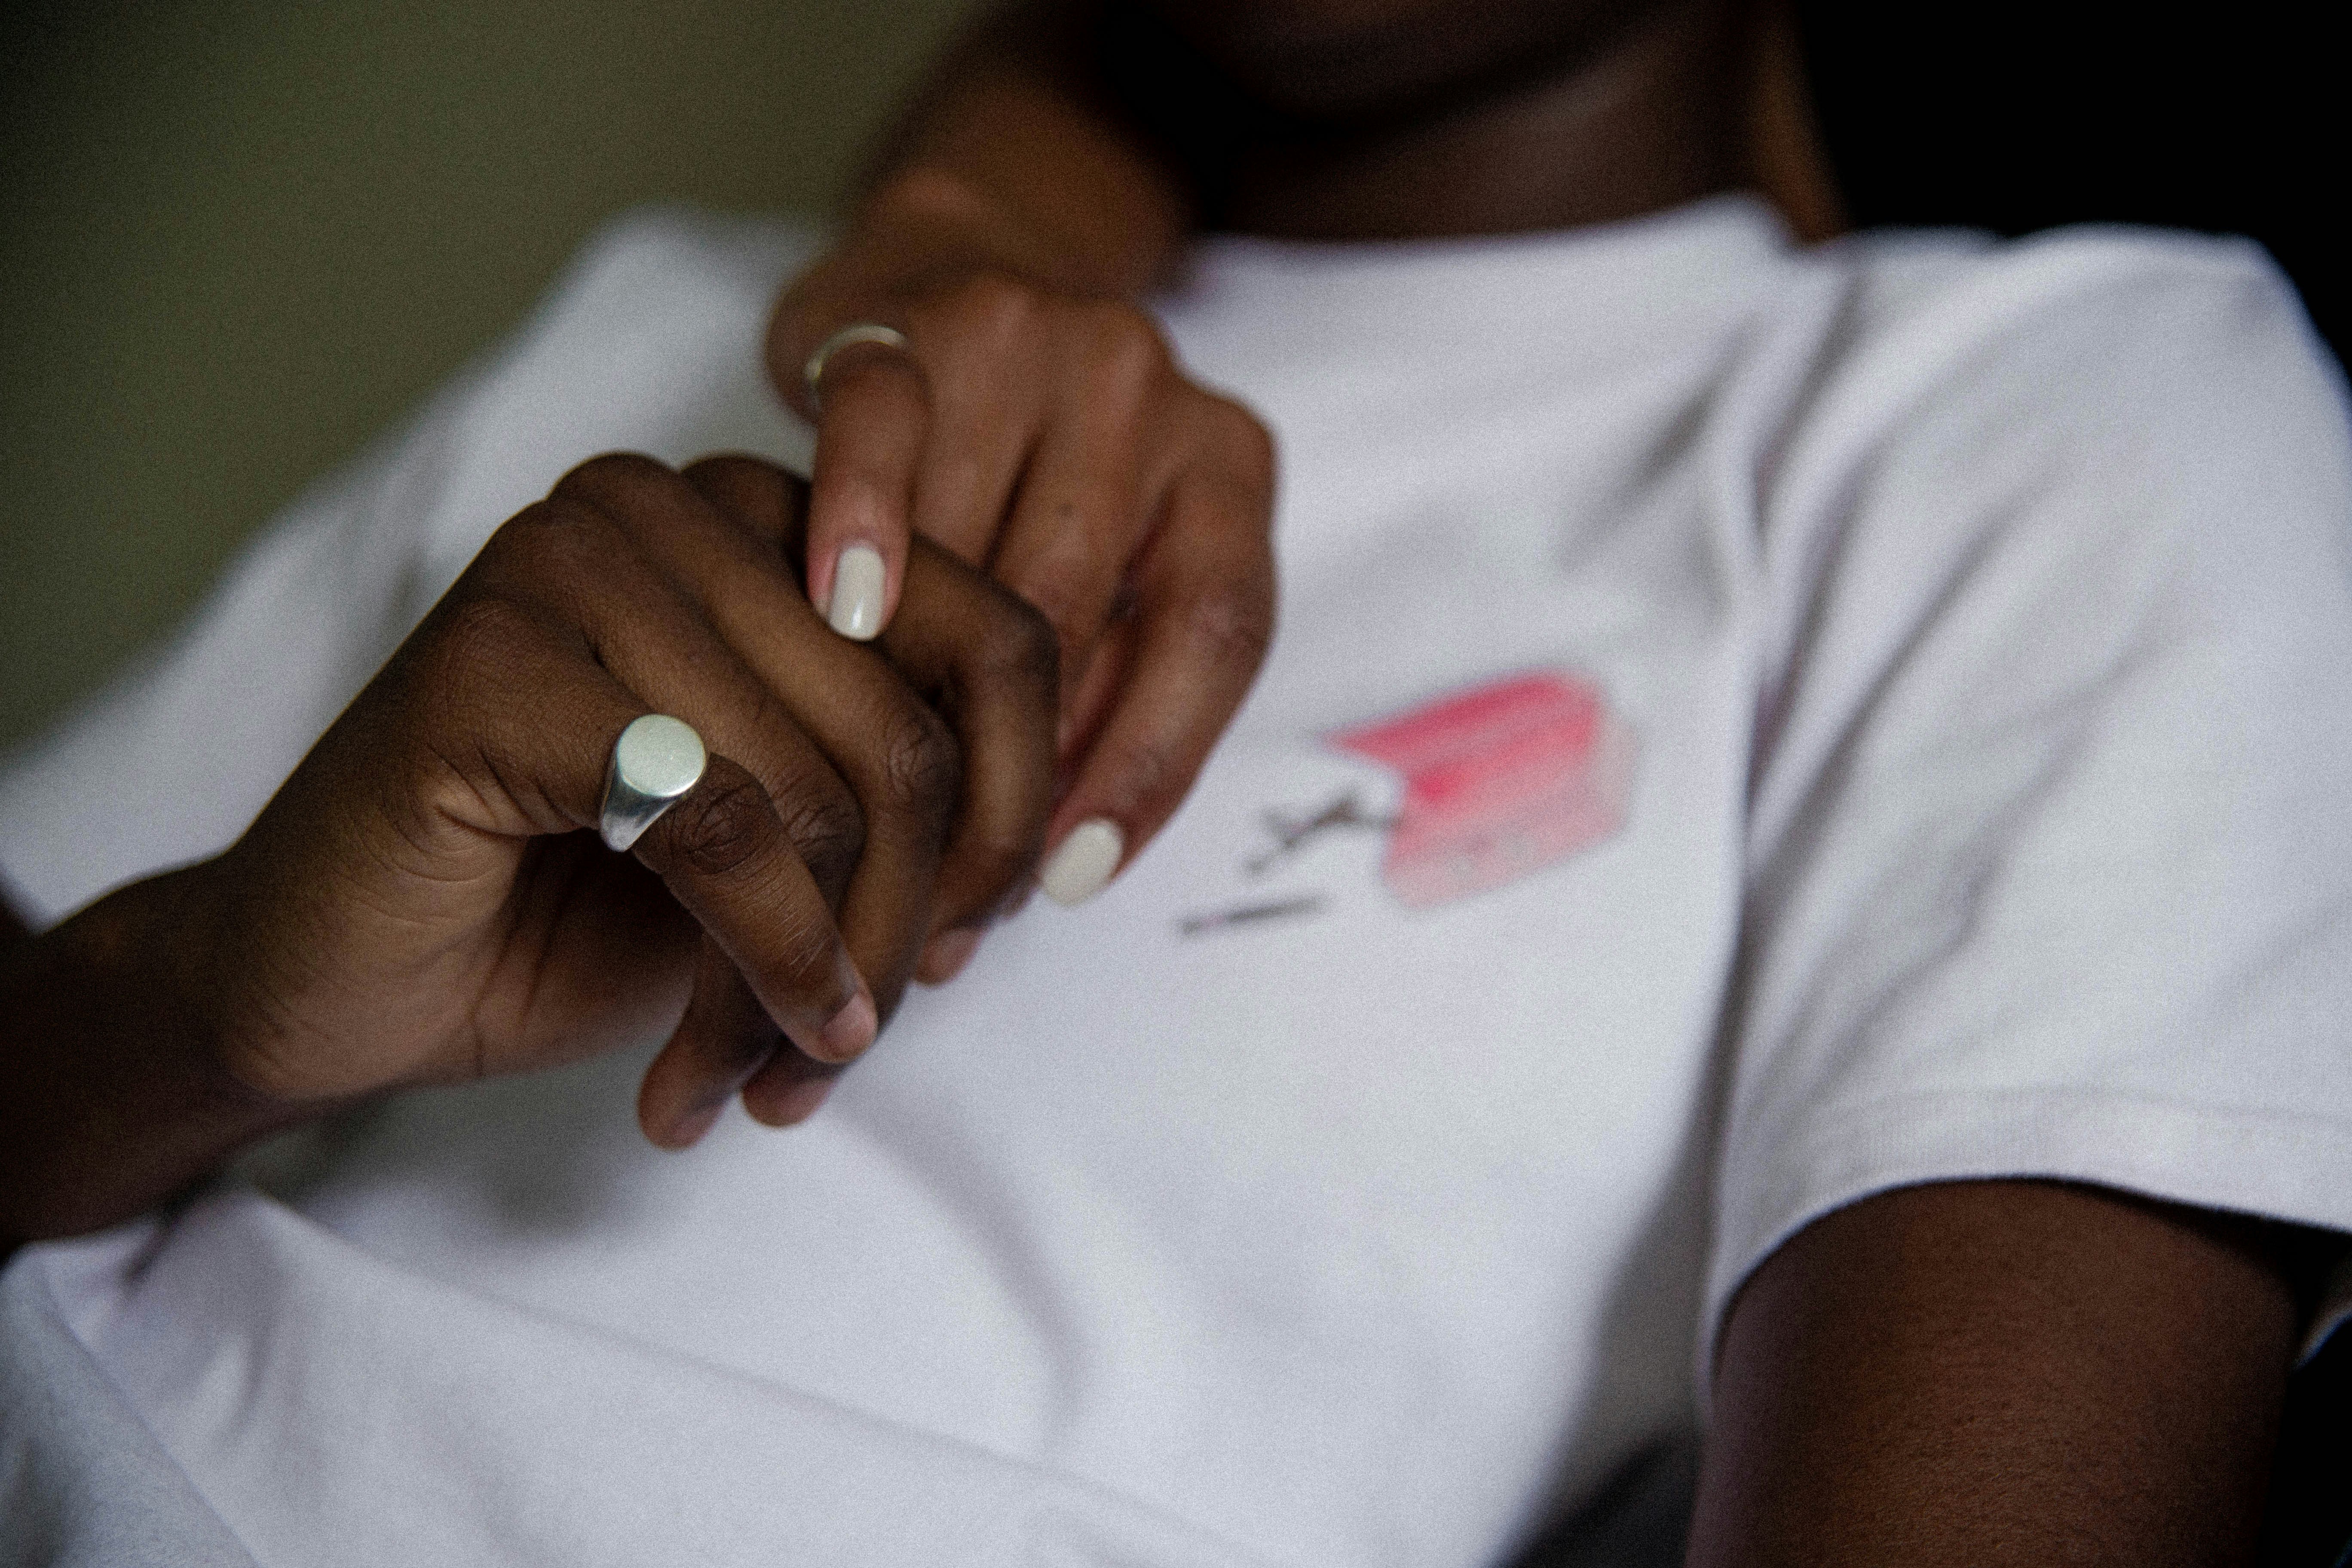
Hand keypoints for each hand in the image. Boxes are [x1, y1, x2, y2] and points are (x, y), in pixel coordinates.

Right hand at [202, 453, 1055, 1145]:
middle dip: (905, 933)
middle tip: (840, 1055)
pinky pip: (718, 825)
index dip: (1014, 820)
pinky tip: (717, 1073)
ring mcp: (570, 562)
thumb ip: (906, 807)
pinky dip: (758, 968)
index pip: (997, 642)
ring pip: (825, 795)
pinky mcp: (492, 663)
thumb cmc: (566, 914)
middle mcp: (675, 507)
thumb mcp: (787, 851)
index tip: (964, 950)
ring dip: (813, 983)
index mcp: (768, 525)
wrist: (335, 982)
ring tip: (761, 1081)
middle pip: (913, 736)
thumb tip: (1045, 858)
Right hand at [768, 189, 1275, 952]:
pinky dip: (864, 522)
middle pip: (1086, 605)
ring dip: (920, 682)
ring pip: (984, 541)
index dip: (1149, 767)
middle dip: (1007, 758)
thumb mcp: (1103, 562)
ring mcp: (1037, 339)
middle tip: (937, 875)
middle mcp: (1148, 394)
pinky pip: (887, 424)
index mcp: (1222, 466)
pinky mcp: (915, 313)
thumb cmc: (1027, 462)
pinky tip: (838, 613)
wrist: (952, 256)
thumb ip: (1097, 685)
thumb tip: (1043, 874)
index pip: (1217, 636)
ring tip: (864, 797)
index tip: (1070, 875)